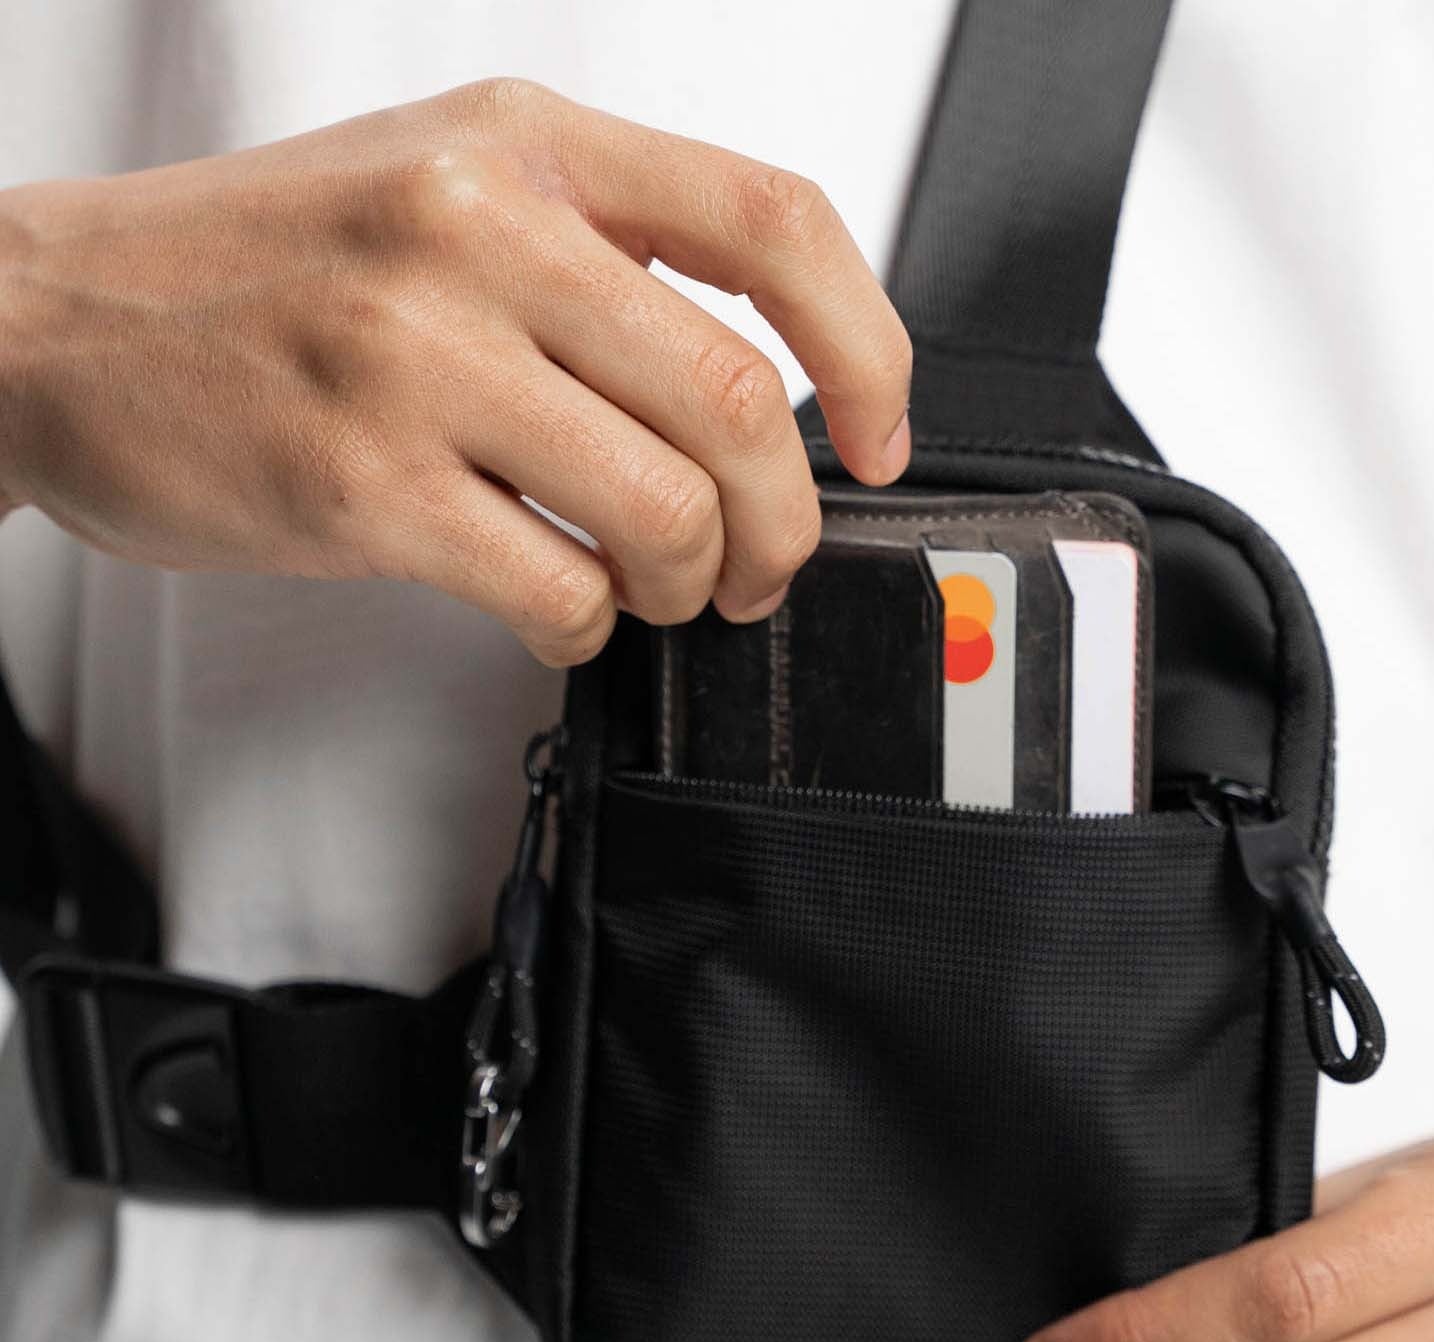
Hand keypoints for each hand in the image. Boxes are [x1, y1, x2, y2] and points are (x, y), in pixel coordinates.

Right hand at [0, 79, 910, 663]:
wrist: (51, 323)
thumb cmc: (263, 273)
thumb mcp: (441, 189)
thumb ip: (601, 260)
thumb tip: (763, 391)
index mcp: (523, 145)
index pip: (774, 225)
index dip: (867, 348)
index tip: (874, 436)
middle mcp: (477, 229)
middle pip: (738, 399)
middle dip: (780, 522)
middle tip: (754, 566)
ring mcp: (414, 356)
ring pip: (664, 508)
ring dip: (687, 585)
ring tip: (646, 590)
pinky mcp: (362, 482)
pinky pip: (561, 588)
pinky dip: (587, 628)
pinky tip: (557, 612)